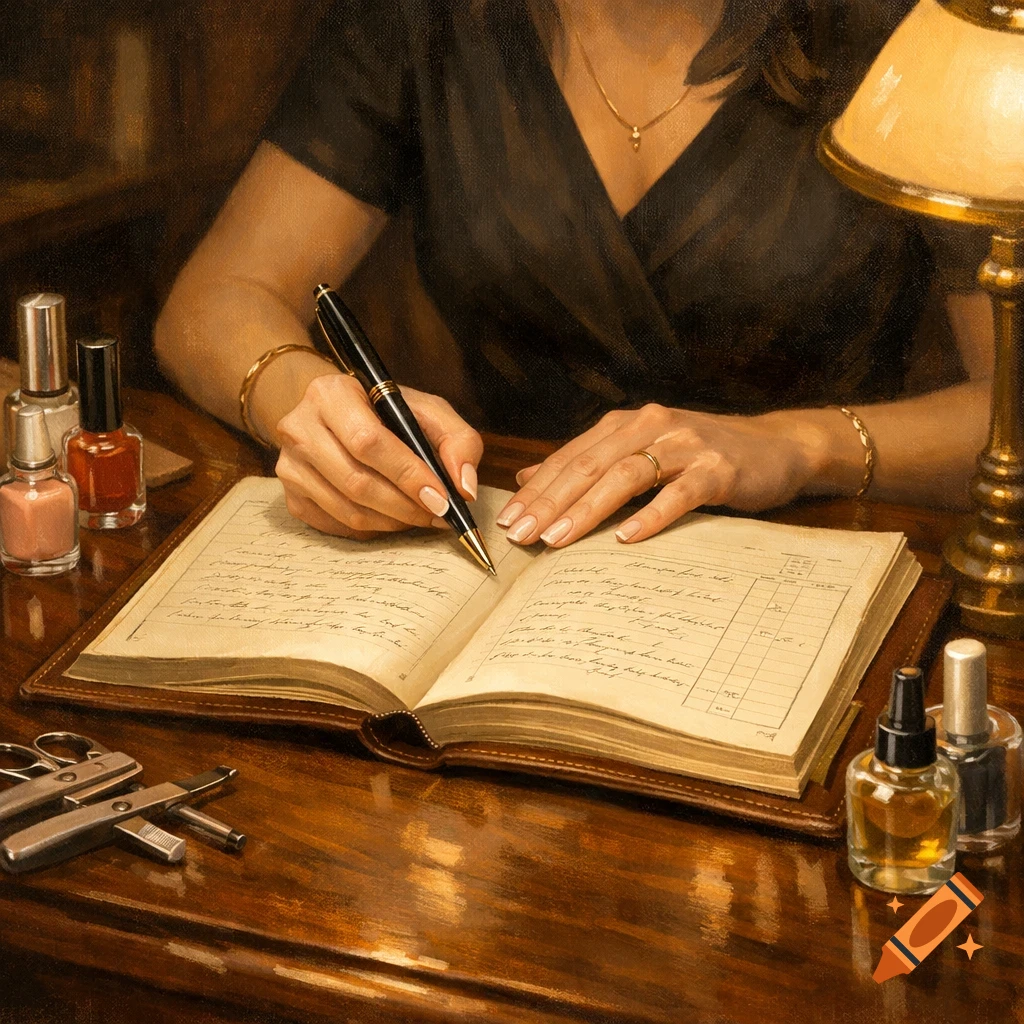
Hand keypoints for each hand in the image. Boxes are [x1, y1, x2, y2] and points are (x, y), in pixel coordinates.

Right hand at [275, 373, 481, 538]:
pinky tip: (392, 517)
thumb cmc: (383, 412)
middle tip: (438, 515)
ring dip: (393, 522)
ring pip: (348, 510)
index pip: (368, 441)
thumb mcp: (426, 410)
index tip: (441, 499)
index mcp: (331, 394)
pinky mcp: (291, 497)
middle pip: (356, 481)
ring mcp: (289, 466)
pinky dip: (373, 529)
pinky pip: (337, 526)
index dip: (408, 475)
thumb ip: (457, 440)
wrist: (332, 415)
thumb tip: (464, 487)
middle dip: (405, 506)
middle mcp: (299, 427)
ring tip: (421, 517)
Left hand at [496, 404, 830, 546]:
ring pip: (624, 477)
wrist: (775, 448)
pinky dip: (649, 516)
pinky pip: (677, 494)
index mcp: (626, 424)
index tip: (507, 520)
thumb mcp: (641, 451)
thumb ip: (589, 461)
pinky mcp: (716, 469)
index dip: (536, 489)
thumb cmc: (700, 457)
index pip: (570, 458)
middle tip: (521, 535)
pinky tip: (625, 538)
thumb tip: (531, 475)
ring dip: (586, 510)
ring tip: (557, 539)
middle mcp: (650, 426)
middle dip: (549, 501)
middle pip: (588, 465)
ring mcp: (684, 445)